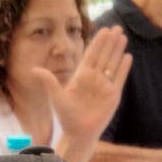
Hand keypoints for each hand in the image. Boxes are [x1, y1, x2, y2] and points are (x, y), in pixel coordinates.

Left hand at [40, 27, 132, 151]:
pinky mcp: (113, 96)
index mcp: (82, 76)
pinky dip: (123, 68)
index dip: (98, 42)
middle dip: (110, 42)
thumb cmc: (67, 117)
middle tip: (117, 27)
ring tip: (123, 37)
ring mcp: (105, 86)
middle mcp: (94, 79)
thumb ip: (49, 82)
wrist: (78, 134)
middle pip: (104, 56)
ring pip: (112, 64)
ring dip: (117, 50)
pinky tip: (127, 56)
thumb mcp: (56, 97)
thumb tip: (34, 70)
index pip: (91, 55)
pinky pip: (119, 78)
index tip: (104, 30)